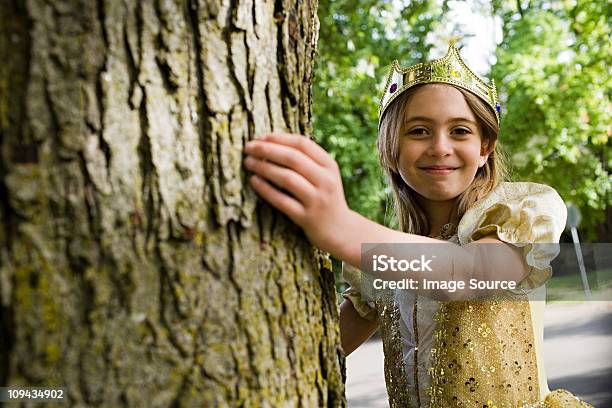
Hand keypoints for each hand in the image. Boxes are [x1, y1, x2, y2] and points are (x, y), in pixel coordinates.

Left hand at [243, 133, 351, 252]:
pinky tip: (253, 181)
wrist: (340, 230)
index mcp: (330, 166)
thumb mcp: (324, 175)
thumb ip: (307, 160)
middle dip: (267, 150)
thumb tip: (270, 142)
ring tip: (248, 162)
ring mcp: (317, 200)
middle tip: (248, 148)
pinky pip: (281, 200)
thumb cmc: (324, 197)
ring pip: (287, 178)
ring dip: (263, 167)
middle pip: (293, 158)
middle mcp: (326, 181)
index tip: (260, 137)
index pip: (303, 144)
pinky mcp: (306, 218)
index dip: (279, 138)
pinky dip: (265, 189)